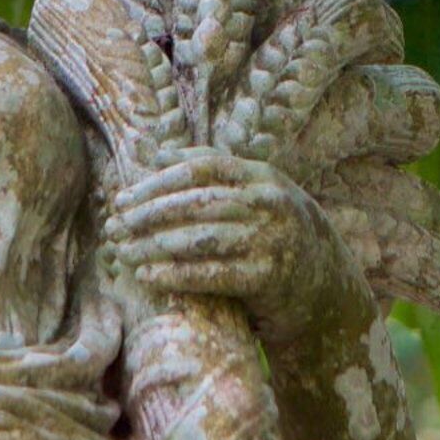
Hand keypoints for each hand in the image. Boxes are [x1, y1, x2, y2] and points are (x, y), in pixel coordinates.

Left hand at [105, 150, 338, 318]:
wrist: (325, 285)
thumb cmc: (276, 236)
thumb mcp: (256, 196)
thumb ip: (214, 174)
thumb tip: (158, 154)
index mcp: (263, 176)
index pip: (203, 167)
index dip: (159, 181)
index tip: (124, 197)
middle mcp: (269, 203)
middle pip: (196, 202)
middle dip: (149, 214)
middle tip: (114, 226)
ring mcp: (270, 240)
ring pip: (200, 237)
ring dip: (154, 244)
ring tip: (122, 251)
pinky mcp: (267, 278)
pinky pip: (212, 273)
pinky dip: (175, 274)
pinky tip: (147, 275)